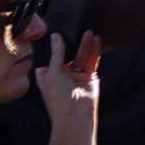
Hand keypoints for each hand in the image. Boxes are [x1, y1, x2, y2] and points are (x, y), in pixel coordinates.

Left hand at [38, 30, 104, 144]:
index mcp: (47, 75)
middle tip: (78, 28)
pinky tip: (96, 40)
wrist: (74, 116)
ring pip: (81, 56)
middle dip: (72, 42)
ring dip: (85, 45)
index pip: (50, 56)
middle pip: (68, 54)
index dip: (54, 44)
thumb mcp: (52, 73)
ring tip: (89, 32)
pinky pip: (92, 61)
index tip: (56, 29)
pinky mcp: (89, 77)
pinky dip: (94, 51)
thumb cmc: (57, 98)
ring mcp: (76, 75)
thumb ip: (56, 53)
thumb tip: (55, 36)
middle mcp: (61, 74)